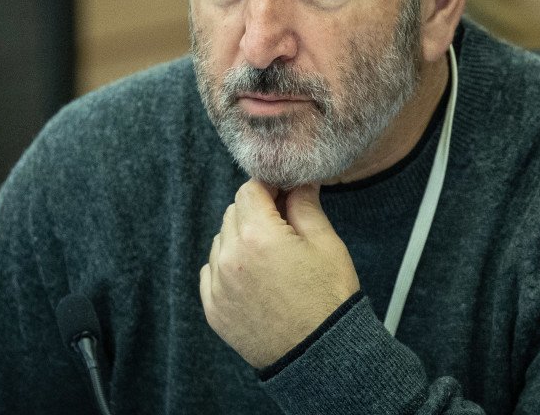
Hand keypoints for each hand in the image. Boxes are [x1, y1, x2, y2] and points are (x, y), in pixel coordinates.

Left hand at [199, 179, 359, 367]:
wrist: (321, 357)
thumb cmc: (328, 299)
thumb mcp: (326, 243)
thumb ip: (305, 205)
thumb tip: (297, 182)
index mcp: (257, 235)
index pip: (250, 189)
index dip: (269, 188)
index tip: (284, 196)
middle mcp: (229, 258)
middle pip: (234, 212)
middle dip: (256, 213)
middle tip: (283, 228)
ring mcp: (217, 286)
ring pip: (221, 241)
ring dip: (240, 239)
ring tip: (271, 258)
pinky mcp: (213, 309)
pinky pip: (211, 272)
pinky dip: (228, 267)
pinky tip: (254, 278)